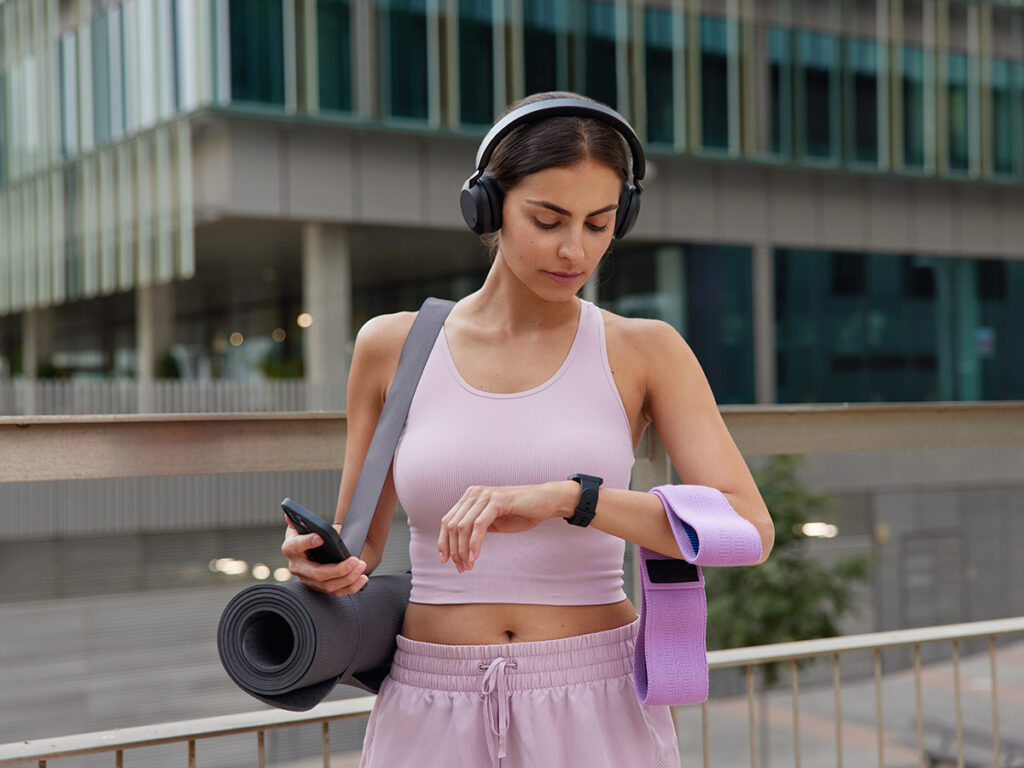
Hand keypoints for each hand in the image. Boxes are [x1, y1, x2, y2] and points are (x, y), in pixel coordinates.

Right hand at [281, 522, 367, 594]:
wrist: (317, 548)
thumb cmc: (311, 534)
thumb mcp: (304, 525)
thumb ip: (299, 520)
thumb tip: (290, 514)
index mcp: (291, 548)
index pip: (295, 546)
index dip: (307, 542)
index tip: (320, 537)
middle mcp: (297, 568)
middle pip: (317, 573)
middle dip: (338, 569)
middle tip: (354, 560)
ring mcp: (309, 580)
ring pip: (329, 585)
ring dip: (348, 577)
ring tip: (361, 565)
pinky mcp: (321, 588)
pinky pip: (338, 591)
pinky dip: (352, 586)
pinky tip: (363, 578)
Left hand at [438, 481, 574, 572]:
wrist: (546, 501)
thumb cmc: (522, 513)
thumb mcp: (494, 522)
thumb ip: (476, 529)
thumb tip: (458, 547)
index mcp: (470, 497)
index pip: (448, 521)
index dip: (444, 542)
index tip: (445, 561)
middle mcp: (474, 493)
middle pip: (452, 525)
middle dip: (454, 550)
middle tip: (461, 568)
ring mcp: (485, 495)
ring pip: (463, 526)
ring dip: (463, 550)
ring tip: (468, 566)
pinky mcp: (497, 501)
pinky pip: (479, 525)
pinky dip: (474, 543)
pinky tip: (475, 557)